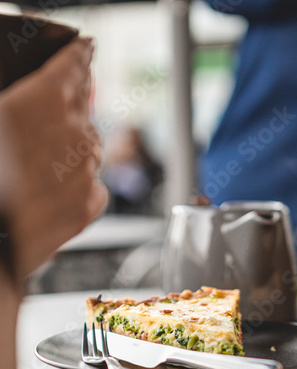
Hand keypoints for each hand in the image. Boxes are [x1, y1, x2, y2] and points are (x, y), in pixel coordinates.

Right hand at [0, 36, 107, 278]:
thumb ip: (17, 108)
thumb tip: (26, 110)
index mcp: (45, 100)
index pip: (73, 65)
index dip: (80, 55)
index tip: (88, 49)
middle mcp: (75, 132)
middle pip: (83, 108)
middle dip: (75, 103)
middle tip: (64, 105)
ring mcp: (87, 171)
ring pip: (90, 148)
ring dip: (75, 148)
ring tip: (47, 161)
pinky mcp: (89, 206)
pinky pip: (94, 186)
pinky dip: (81, 185)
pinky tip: (59, 191)